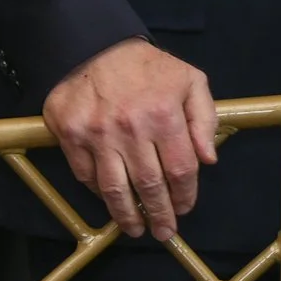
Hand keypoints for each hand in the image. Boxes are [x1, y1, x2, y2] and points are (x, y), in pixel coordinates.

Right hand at [42, 38, 217, 239]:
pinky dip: (99, 194)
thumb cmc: (148, 68)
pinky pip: (86, 176)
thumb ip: (204, 119)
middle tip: (164, 232)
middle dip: (160, 214)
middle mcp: (131, 129)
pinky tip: (111, 202)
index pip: (180, 168)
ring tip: (136, 229)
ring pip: (115, 189)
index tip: (186, 208)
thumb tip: (209, 159)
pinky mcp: (70, 137)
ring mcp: (97, 136)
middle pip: (150, 185)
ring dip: (127, 215)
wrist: (94, 48)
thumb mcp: (190, 81)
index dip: (186, 194)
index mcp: (164, 114)